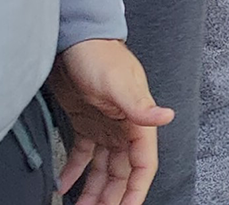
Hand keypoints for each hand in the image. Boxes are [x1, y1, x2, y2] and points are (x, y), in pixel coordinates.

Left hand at [50, 39, 173, 204]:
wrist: (74, 40)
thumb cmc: (99, 56)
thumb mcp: (118, 83)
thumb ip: (140, 105)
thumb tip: (165, 117)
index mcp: (137, 123)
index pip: (143, 165)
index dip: (136, 191)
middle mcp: (124, 129)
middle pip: (122, 174)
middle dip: (112, 197)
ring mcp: (105, 128)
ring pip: (103, 170)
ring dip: (93, 191)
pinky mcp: (86, 124)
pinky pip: (82, 156)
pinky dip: (73, 172)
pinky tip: (63, 184)